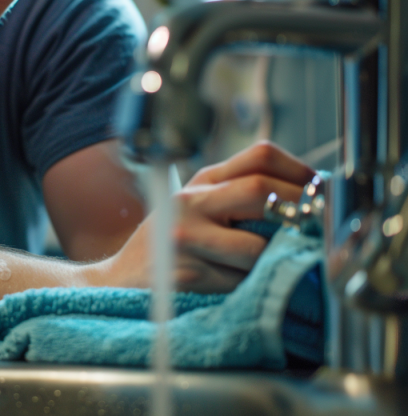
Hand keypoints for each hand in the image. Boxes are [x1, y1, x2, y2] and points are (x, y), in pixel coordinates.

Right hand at [97, 141, 314, 292]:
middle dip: (299, 210)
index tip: (320, 190)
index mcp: (200, 181)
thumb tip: (309, 197)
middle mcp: (190, 201)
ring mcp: (185, 237)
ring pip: (256, 246)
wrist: (121, 278)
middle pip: (258, 190)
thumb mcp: (197, 207)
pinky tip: (239, 284)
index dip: (298, 170)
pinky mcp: (187, 273)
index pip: (258, 156)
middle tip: (316, 226)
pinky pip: (240, 280)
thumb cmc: (170, 244)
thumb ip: (238, 195)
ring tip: (268, 265)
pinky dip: (251, 285)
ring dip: (273, 260)